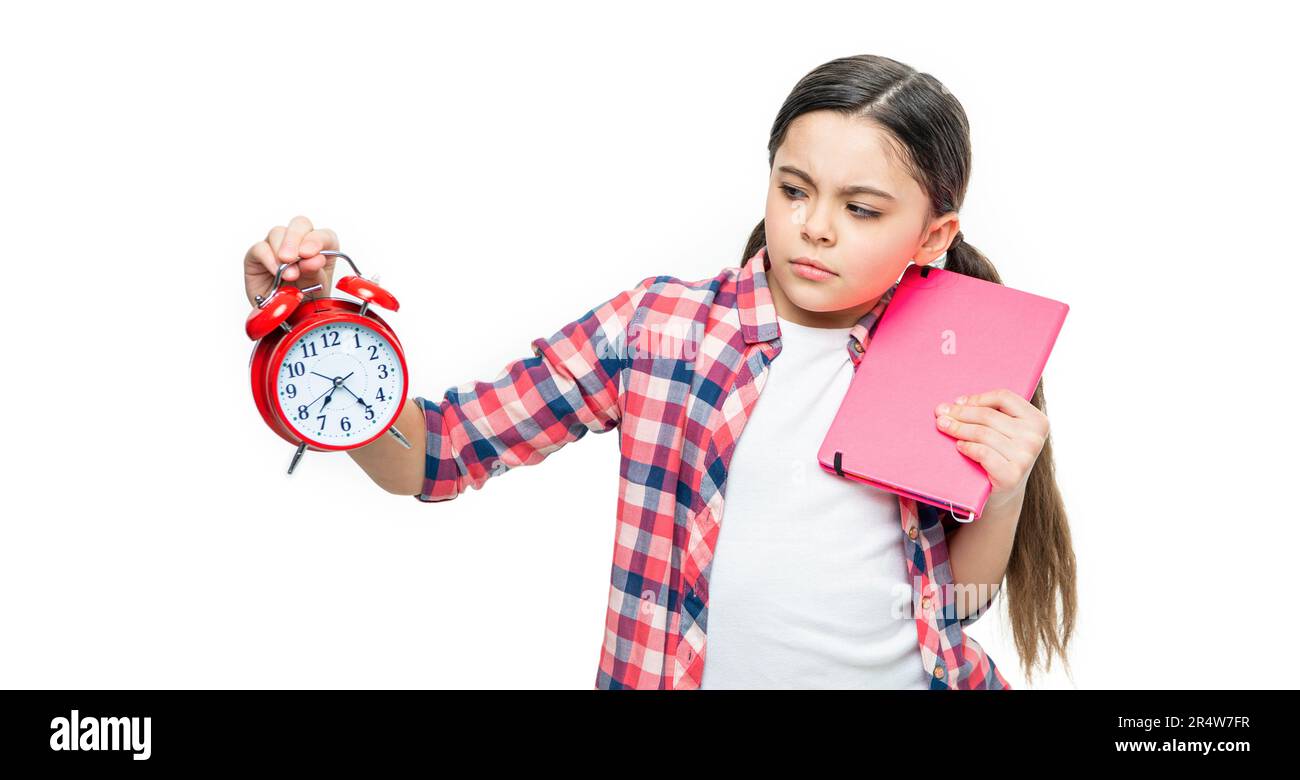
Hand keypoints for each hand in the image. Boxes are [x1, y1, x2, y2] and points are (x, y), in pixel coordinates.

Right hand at [243, 215, 339, 307]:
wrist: (286, 318)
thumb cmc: (305, 301)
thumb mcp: (316, 289)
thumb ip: (315, 273)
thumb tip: (314, 259)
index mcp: (321, 249)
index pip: (322, 234)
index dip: (317, 240)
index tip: (312, 254)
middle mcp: (300, 243)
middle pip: (300, 225)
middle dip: (297, 239)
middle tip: (296, 257)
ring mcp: (277, 247)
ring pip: (278, 233)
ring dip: (282, 251)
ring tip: (288, 274)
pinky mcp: (258, 255)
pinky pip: (260, 248)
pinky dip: (268, 258)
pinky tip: (276, 272)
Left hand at [934, 388, 1048, 511]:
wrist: (1004, 492)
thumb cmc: (1000, 454)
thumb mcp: (1002, 430)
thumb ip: (987, 413)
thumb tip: (954, 403)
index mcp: (1037, 421)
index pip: (1004, 397)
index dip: (978, 398)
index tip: (958, 402)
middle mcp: (1034, 438)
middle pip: (988, 415)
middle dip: (960, 413)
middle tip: (940, 412)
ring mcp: (1025, 457)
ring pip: (982, 433)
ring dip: (958, 428)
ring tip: (943, 426)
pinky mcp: (1012, 475)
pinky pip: (983, 453)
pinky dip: (968, 447)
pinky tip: (959, 445)